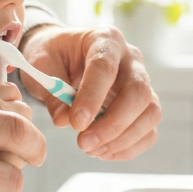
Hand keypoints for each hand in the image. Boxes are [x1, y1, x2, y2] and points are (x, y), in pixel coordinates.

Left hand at [19, 25, 160, 159]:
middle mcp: (130, 59)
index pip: (106, 67)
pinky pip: (148, 130)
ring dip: (122, 139)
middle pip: (138, 92)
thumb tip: (64, 121)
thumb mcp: (42, 65)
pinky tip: (103, 151)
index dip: (93, 97)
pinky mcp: (143, 105)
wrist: (62, 56)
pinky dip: (128, 147)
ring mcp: (142, 82)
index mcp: (105, 39)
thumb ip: (52, 93)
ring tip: (91, 149)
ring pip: (150, 114)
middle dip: (113, 124)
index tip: (76, 123)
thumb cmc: (52, 55)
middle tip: (83, 143)